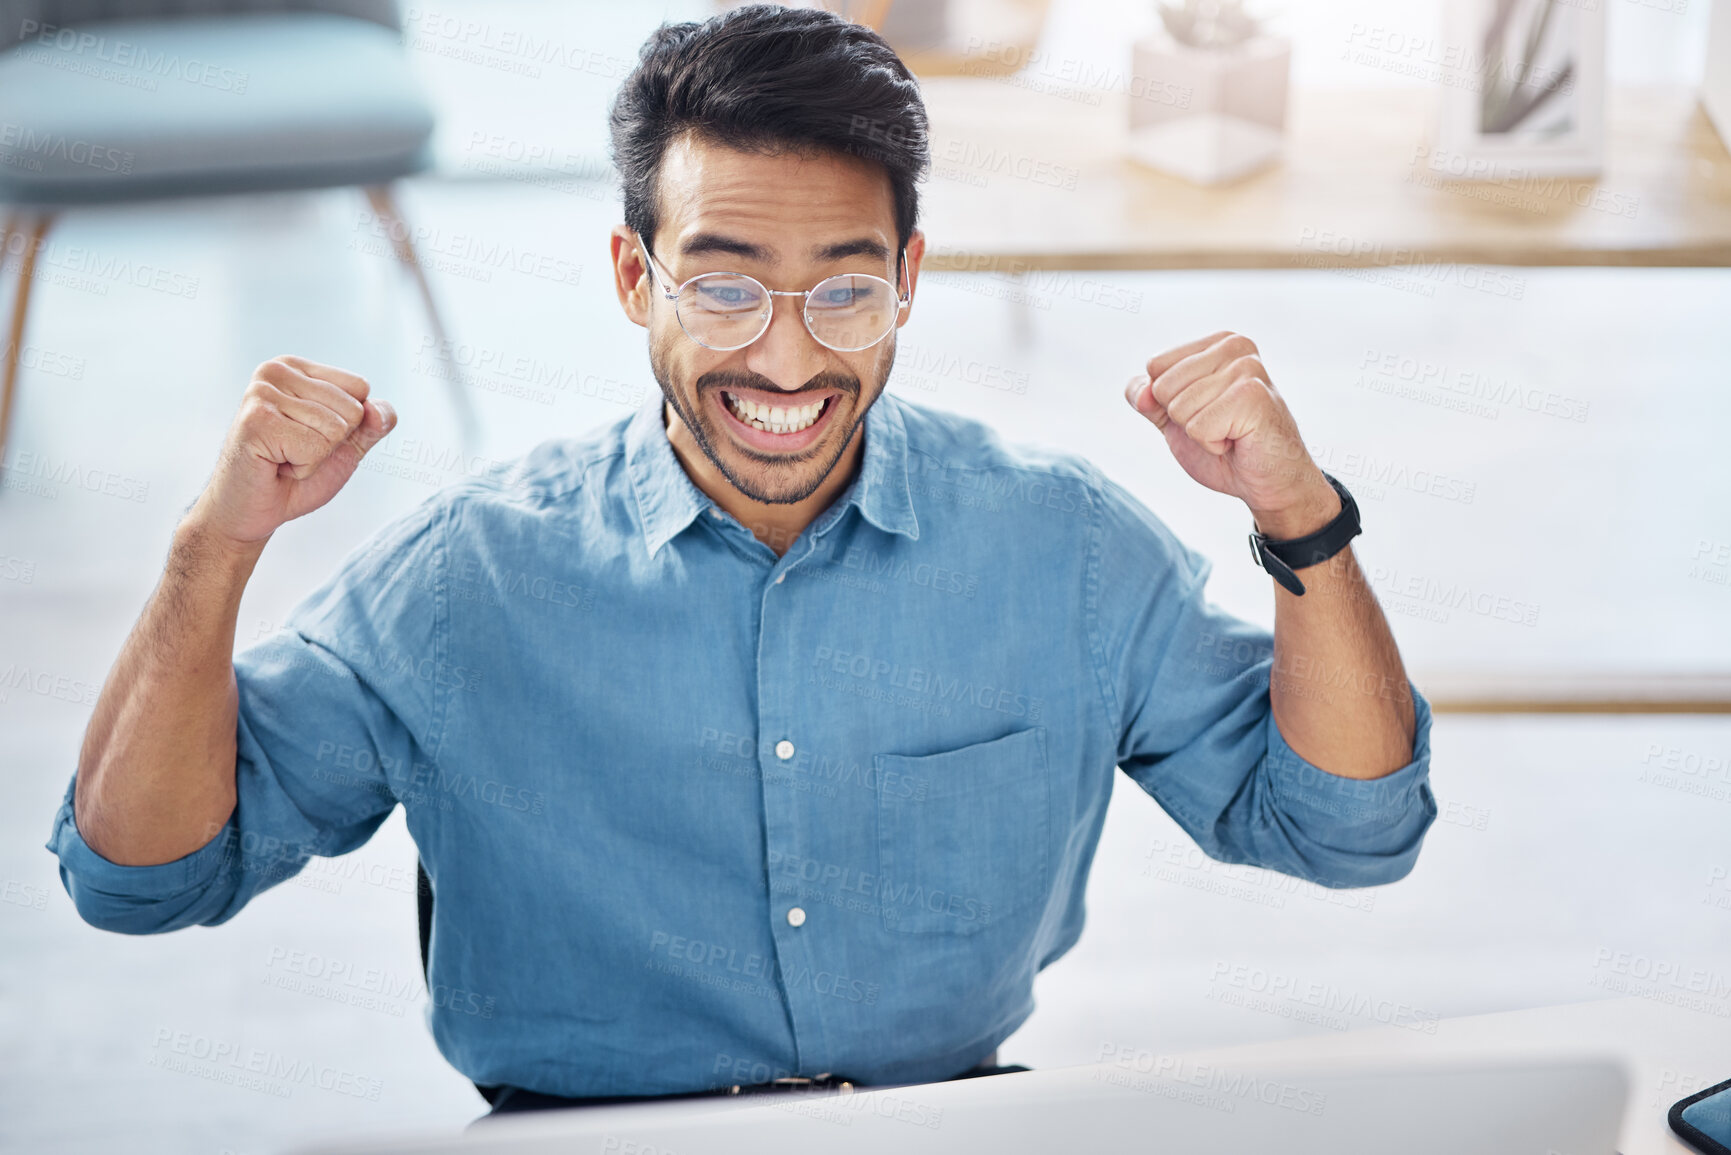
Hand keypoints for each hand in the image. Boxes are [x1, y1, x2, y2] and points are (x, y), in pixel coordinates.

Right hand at [185, 355, 396, 550]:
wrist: (251, 510)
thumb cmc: (294, 475)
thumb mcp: (345, 445)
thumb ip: (372, 424)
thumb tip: (379, 410)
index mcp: (297, 368)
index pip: (360, 387)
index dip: (347, 425)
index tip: (310, 436)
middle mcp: (275, 371)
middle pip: (352, 409)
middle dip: (331, 443)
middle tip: (293, 450)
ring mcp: (262, 393)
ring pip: (334, 429)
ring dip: (314, 457)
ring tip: (283, 457)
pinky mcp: (256, 420)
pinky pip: (314, 447)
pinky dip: (302, 467)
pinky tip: (275, 464)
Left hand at [1125, 331, 1337, 538]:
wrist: (1266, 481)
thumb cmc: (1225, 446)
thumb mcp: (1174, 418)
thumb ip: (1146, 398)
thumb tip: (1142, 393)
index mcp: (1217, 343)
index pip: (1155, 366)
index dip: (1169, 402)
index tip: (1205, 411)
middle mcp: (1235, 346)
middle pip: (1163, 387)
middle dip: (1183, 419)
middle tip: (1220, 426)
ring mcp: (1247, 369)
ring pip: (1179, 408)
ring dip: (1200, 433)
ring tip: (1230, 433)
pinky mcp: (1253, 397)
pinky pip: (1197, 427)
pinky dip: (1212, 444)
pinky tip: (1238, 440)